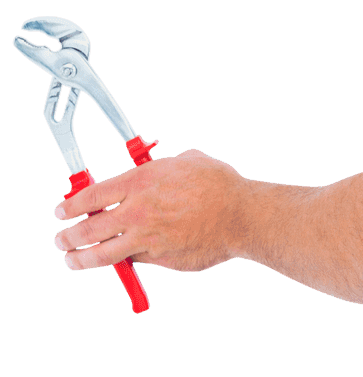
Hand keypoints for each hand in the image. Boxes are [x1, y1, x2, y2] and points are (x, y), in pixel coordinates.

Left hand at [53, 148, 249, 272]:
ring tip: (71, 260)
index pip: (92, 196)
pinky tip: (124, 257)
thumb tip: (157, 170)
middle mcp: (137, 211)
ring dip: (80, 259)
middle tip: (61, 240)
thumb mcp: (188, 161)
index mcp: (141, 181)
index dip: (71, 205)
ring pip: (101, 255)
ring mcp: (146, 238)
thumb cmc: (220, 185)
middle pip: (88, 229)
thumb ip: (164, 167)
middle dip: (68, 237)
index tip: (62, 211)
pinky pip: (135, 260)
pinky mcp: (159, 258)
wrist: (241, 215)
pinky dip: (128, 259)